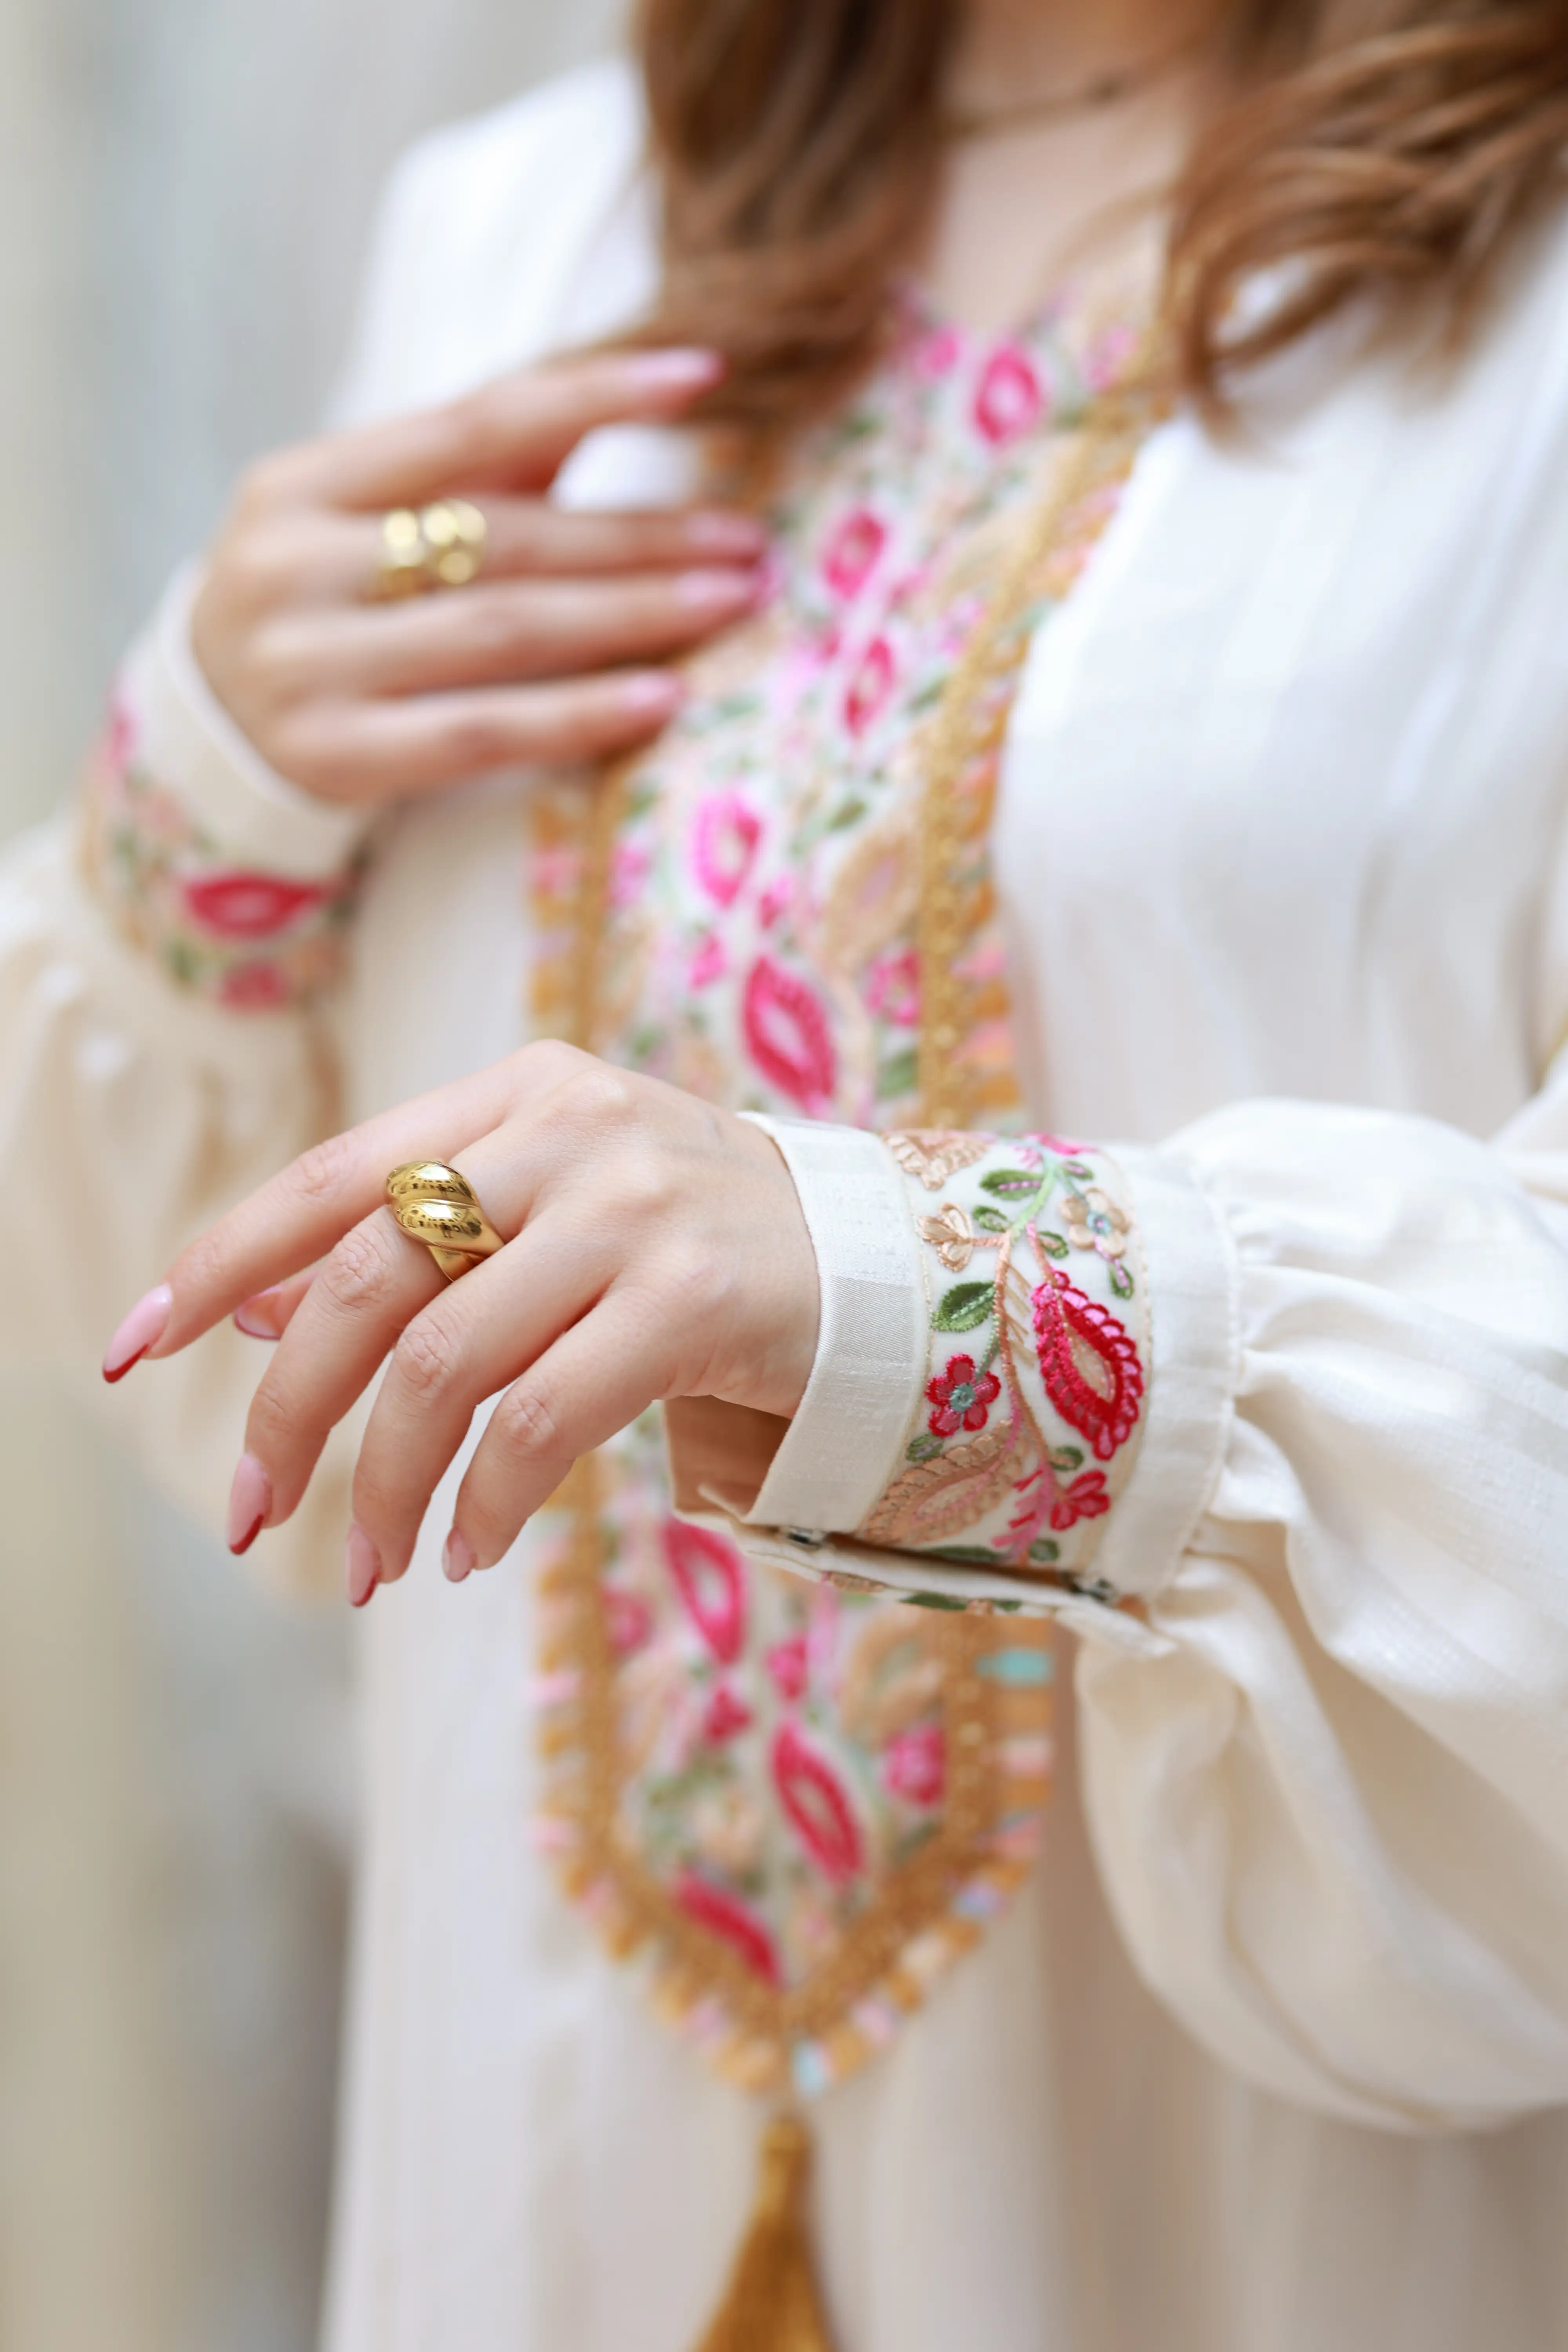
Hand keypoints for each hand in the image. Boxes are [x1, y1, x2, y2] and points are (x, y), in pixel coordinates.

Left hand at [103, 1046, 817, 1602]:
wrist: (878, 1261)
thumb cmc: (690, 1242)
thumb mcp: (546, 1209)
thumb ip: (410, 1243)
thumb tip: (253, 1312)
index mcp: (519, 1093)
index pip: (329, 1173)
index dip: (217, 1262)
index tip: (132, 1346)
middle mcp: (570, 1132)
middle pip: (369, 1279)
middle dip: (289, 1413)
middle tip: (251, 1514)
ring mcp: (635, 1211)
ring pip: (444, 1364)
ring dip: (386, 1484)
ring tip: (371, 1563)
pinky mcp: (693, 1300)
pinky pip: (542, 1421)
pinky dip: (486, 1500)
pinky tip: (469, 1546)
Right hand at [191, 349, 766, 804]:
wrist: (203, 733)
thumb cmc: (318, 609)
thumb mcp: (364, 523)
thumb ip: (476, 472)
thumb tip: (608, 405)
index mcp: (301, 483)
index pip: (473, 420)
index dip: (592, 393)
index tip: (702, 376)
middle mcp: (294, 565)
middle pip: (504, 538)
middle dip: (638, 536)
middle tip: (744, 540)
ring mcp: (307, 665)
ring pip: (502, 630)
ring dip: (630, 614)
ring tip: (729, 601)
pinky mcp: (333, 756)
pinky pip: (482, 732)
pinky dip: (579, 715)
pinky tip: (661, 698)